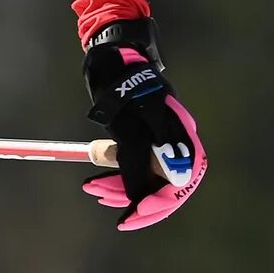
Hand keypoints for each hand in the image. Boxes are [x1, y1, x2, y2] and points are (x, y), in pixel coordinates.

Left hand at [81, 18, 205, 230]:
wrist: (113, 60)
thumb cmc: (123, 86)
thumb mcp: (126, 124)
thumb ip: (134, 159)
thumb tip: (141, 197)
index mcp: (181, 138)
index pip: (179, 184)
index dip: (158, 203)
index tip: (133, 212)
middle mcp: (175, 145)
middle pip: (163, 188)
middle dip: (137, 202)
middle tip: (113, 212)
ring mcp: (160, 145)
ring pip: (145, 182)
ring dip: (120, 190)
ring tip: (92, 188)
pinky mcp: (143, 145)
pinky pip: (134, 172)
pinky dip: (116, 179)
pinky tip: (96, 184)